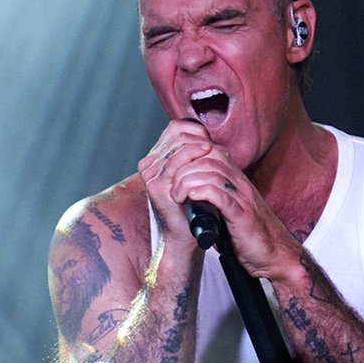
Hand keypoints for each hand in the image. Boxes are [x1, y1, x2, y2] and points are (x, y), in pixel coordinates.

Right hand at [138, 118, 215, 254]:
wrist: (186, 233)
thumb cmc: (193, 205)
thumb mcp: (193, 175)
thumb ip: (196, 156)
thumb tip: (211, 141)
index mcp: (156, 159)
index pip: (175, 129)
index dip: (195, 130)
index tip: (210, 141)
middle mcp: (149, 164)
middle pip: (178, 134)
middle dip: (199, 137)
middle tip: (213, 148)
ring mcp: (151, 175)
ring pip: (179, 144)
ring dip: (199, 146)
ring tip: (213, 152)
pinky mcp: (156, 185)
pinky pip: (177, 161)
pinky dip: (193, 156)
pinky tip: (206, 158)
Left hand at [164, 143, 300, 281]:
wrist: (276, 255)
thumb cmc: (251, 236)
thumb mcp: (230, 209)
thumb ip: (214, 198)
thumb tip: (188, 195)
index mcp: (237, 181)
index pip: (211, 151)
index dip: (189, 156)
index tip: (173, 173)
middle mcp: (240, 184)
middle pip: (208, 157)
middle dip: (184, 167)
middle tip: (171, 185)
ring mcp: (243, 198)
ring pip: (211, 173)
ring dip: (187, 181)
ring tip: (176, 195)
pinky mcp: (243, 216)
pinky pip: (220, 195)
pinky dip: (201, 193)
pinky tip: (190, 198)